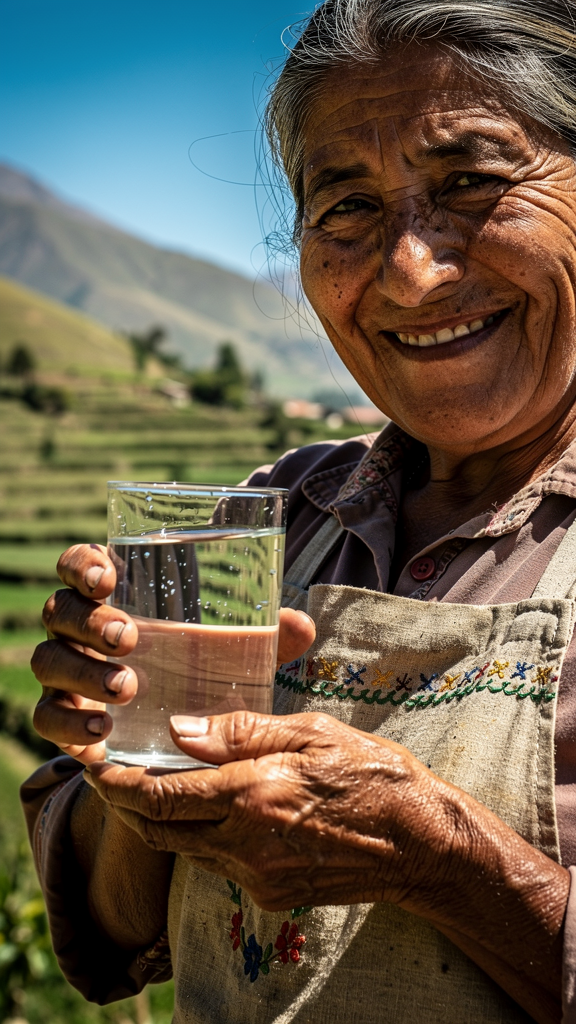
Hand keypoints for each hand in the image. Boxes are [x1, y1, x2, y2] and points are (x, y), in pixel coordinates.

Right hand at [31, 543, 315, 764]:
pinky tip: (100, 732)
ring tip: (126, 688)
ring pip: (49, 662)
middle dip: (89, 621)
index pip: (77, 565)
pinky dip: (67, 726)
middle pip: (60, 611)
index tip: (107, 577)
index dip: (81, 564)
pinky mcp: (63, 720)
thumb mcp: (230, 650)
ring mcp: (65, 674)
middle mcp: (78, 629)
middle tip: (129, 638)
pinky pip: (47, 719)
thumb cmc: (198, 670)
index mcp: (112, 596)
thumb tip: (303, 625)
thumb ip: (264, 635)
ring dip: (83, 673)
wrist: (169, 735)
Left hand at [84, 709, 452, 910]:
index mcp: (252, 796)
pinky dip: (203, 837)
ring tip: (161, 784)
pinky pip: (218, 866)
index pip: (157, 798)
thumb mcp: (311, 733)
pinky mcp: (271, 896)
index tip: (94, 766)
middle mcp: (244, 844)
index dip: (115, 785)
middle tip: (112, 775)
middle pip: (156, 832)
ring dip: (163, 821)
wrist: (421, 844)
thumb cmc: (372, 774)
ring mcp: (256, 877)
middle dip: (124, 805)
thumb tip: (180, 729)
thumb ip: (242, 732)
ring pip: (185, 850)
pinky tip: (220, 810)